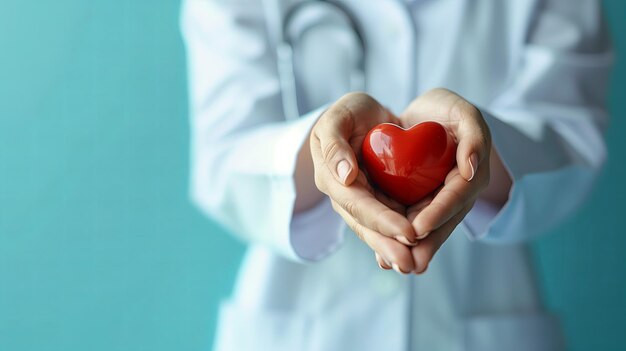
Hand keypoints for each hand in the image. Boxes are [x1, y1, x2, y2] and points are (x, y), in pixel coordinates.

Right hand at [309, 92, 417, 273]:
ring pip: (377, 230)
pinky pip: (390, 221)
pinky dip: (401, 238)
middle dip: (389, 246)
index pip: (357, 205)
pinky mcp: (377, 202)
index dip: (382, 221)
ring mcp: (361, 202)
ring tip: (416, 266)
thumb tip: (346, 178)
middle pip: (367, 226)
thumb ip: (334, 145)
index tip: (408, 233)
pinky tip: (418, 253)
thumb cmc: (349, 113)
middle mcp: (345, 196)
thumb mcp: (337, 118)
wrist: (365, 116)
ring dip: (395, 250)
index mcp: (331, 178)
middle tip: (411, 266)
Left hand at [399, 88, 491, 272]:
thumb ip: (474, 138)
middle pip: (439, 223)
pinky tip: (381, 257)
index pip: (454, 198)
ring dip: (409, 249)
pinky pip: (408, 222)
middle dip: (424, 244)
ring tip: (392, 265)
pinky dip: (396, 238)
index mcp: (469, 176)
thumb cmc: (448, 111)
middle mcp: (453, 195)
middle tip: (408, 264)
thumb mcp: (465, 114)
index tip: (417, 229)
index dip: (437, 214)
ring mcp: (436, 202)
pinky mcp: (419, 203)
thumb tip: (470, 170)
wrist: (428, 116)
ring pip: (423, 229)